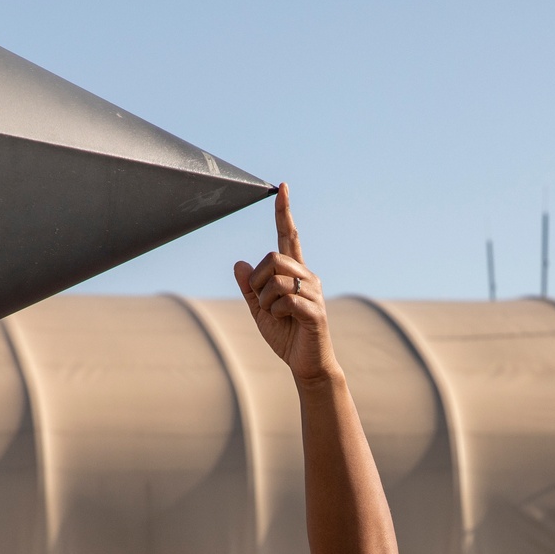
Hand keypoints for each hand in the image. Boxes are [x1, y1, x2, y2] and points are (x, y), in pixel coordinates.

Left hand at [234, 184, 337, 385]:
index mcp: (295, 274)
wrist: (307, 365)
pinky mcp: (315, 310)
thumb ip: (250, 289)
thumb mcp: (260, 312)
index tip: (281, 188)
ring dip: (265, 300)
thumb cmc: (286, 337)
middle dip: (257, 280)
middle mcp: (308, 276)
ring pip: (276, 279)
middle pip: (273, 257)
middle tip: (261, 302)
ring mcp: (314, 292)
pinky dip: (275, 312)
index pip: (289, 237)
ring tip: (275, 315)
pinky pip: (285, 300)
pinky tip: (284, 322)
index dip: (284, 213)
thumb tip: (239, 264)